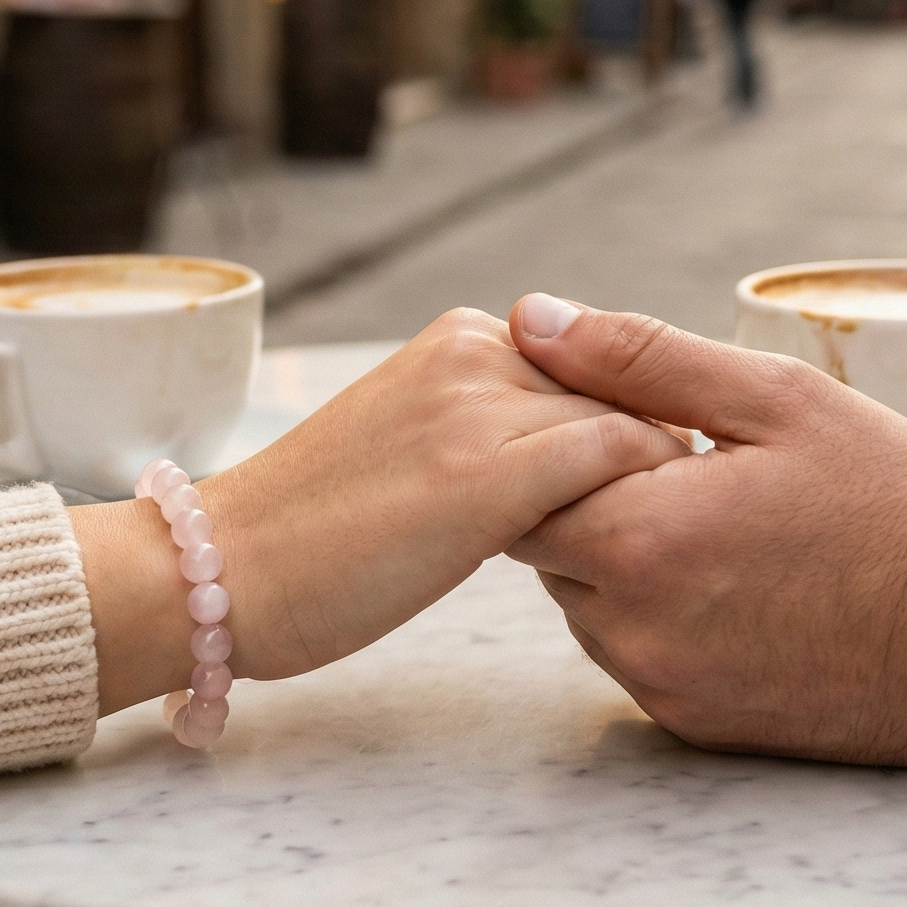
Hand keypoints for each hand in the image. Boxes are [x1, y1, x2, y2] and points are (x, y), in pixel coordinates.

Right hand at [74, 308, 689, 711]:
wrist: (219, 570)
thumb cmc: (315, 532)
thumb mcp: (416, 439)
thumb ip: (493, 424)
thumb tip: (591, 449)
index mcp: (458, 335)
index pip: (595, 365)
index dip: (633, 424)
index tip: (664, 481)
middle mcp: (474, 349)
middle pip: (619, 390)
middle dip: (653, 451)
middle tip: (686, 517)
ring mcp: (479, 408)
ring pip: (626, 422)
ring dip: (657, 480)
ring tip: (670, 541)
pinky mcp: (489, 476)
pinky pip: (616, 461)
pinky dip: (648, 496)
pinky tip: (650, 548)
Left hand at [504, 293, 906, 764]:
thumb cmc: (901, 504)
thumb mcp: (778, 399)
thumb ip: (639, 358)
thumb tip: (532, 319)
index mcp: (641, 540)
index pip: (522, 481)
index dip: (563, 435)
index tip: (631, 413)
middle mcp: (634, 631)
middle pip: (548, 543)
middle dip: (595, 495)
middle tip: (686, 460)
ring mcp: (663, 689)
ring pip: (588, 601)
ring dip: (627, 555)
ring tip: (725, 519)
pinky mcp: (696, 729)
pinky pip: (637, 654)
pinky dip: (665, 612)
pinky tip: (744, 579)